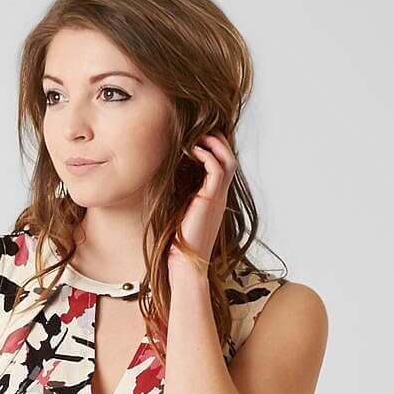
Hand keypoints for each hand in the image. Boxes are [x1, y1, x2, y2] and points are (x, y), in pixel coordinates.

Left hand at [169, 132, 232, 259]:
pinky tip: (193, 151)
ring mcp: (218, 196)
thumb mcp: (178, 209)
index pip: (222, 163)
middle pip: (229, 157)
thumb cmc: (177, 241)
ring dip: (214, 143)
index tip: (196, 136)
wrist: (185, 263)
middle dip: (217, 139)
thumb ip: (178, 192)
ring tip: (198, 136)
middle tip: (199, 130)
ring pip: (228, 159)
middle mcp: (219, 194)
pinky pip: (217, 169)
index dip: (214, 146)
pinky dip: (207, 155)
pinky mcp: (211, 199)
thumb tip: (163, 175)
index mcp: (214, 196)